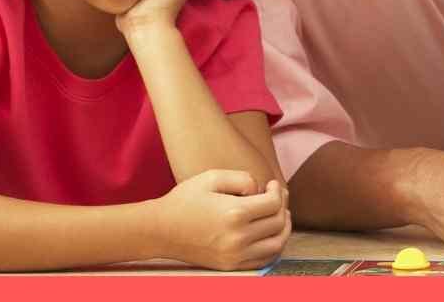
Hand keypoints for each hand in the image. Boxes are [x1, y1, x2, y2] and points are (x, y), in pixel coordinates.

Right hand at [154, 169, 291, 270]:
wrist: (160, 230)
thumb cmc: (185, 200)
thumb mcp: (212, 177)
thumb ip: (243, 178)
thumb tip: (262, 191)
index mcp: (234, 214)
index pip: (273, 204)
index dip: (277, 191)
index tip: (272, 185)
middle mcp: (238, 238)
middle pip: (278, 223)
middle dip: (282, 206)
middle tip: (278, 196)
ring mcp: (235, 255)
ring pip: (277, 244)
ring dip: (284, 228)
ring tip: (280, 215)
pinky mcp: (231, 265)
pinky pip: (264, 259)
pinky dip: (274, 246)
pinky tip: (271, 233)